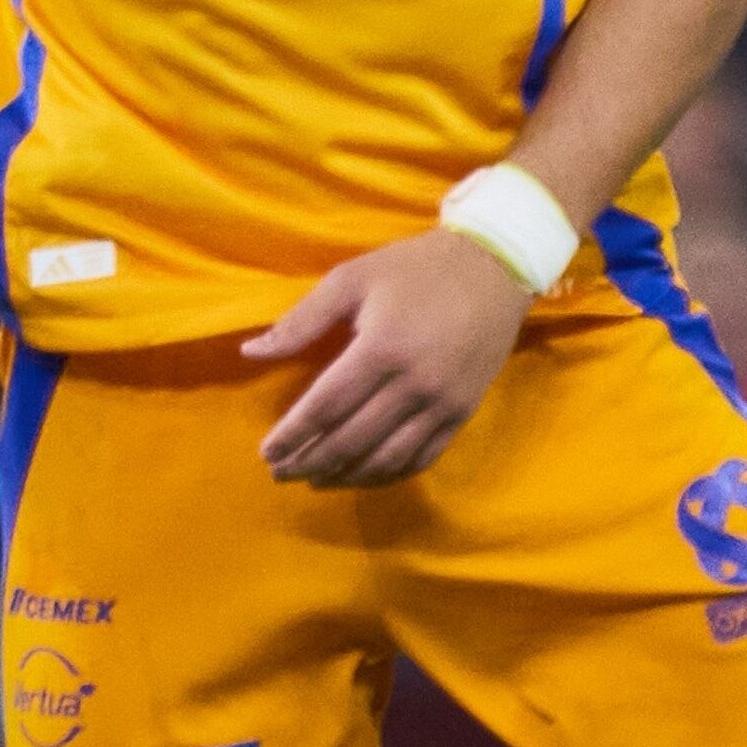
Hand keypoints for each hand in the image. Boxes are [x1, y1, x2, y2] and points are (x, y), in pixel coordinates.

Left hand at [243, 230, 529, 487]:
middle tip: (281, 473)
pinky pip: (421, 458)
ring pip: (385, 459)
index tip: (266, 453)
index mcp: (380, 349)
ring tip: (315, 480)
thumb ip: (300, 320)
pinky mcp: (463, 412)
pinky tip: (363, 475)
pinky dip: (388, 475)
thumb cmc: (416, 267)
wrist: (496, 265)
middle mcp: (412, 385)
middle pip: (350, 440)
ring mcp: (442, 403)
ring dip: (345, 476)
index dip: (292, 436)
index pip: (324, 408)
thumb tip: (250, 352)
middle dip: (309, 462)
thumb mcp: (353, 278)